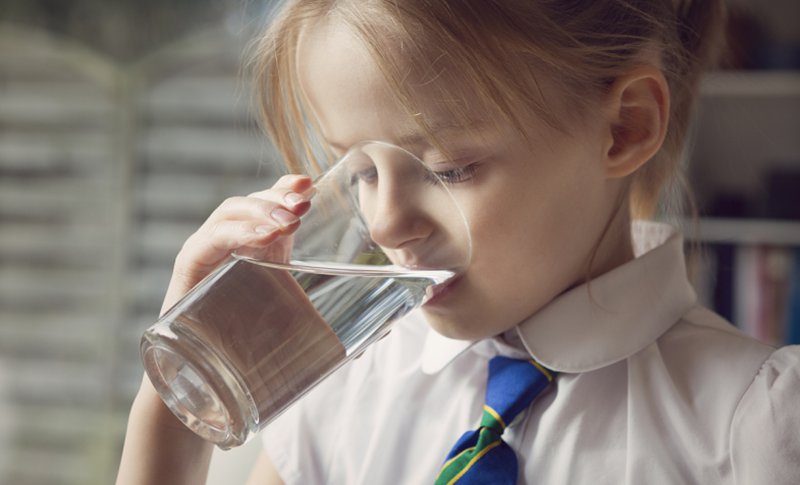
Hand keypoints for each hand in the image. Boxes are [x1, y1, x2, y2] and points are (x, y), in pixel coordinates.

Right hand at [117, 174, 312, 484]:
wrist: (208, 383)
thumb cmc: (252, 351)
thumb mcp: (298, 325)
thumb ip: (335, 322)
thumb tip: (387, 329)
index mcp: (260, 250)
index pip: (273, 206)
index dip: (288, 189)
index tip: (311, 185)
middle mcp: (232, 245)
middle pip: (253, 202)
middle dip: (279, 197)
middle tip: (304, 201)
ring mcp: (209, 253)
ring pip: (230, 213)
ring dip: (260, 210)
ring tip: (289, 220)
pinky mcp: (189, 269)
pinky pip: (208, 240)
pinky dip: (235, 233)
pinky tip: (262, 238)